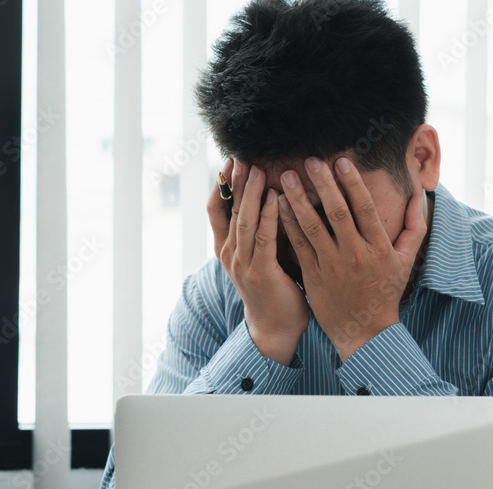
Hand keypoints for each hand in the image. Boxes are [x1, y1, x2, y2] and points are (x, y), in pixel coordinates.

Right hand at [208, 158, 309, 365]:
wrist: (276, 327)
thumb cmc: (273, 287)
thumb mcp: (259, 255)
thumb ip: (259, 230)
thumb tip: (269, 194)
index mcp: (225, 249)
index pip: (215, 210)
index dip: (220, 185)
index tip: (230, 161)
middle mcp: (229, 255)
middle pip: (230, 211)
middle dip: (237, 182)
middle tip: (243, 156)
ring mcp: (243, 265)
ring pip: (245, 222)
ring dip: (252, 194)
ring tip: (258, 170)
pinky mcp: (262, 273)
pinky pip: (265, 239)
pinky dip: (270, 216)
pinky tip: (277, 198)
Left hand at [276, 156, 426, 361]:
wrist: (364, 331)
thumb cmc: (386, 292)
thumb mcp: (406, 261)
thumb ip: (414, 227)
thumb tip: (419, 196)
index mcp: (378, 248)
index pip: (365, 208)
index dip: (353, 183)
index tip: (342, 161)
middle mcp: (354, 254)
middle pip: (337, 212)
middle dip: (323, 184)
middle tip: (310, 160)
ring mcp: (331, 265)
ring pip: (312, 226)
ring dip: (298, 199)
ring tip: (288, 176)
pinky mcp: (313, 276)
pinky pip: (298, 245)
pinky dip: (288, 223)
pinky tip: (278, 204)